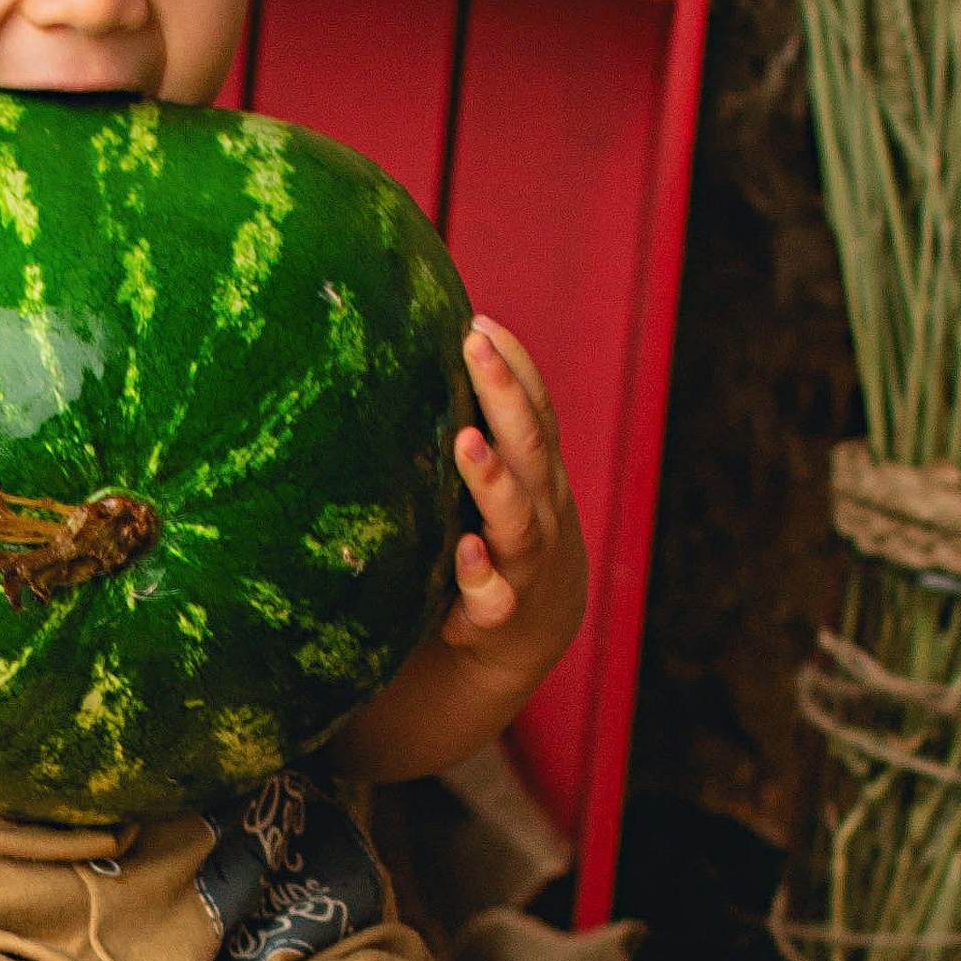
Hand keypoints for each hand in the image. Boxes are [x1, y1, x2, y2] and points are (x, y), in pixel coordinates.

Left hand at [438, 316, 585, 695]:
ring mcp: (525, 562)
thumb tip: (420, 349)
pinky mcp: (500, 614)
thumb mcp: (502, 482)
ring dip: (493, 479)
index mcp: (538, 473)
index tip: (478, 322)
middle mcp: (540, 509)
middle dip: (504, 394)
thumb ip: (480, 429)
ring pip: (517, 517)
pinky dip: (481, 575)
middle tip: (474, 346)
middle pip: (530, 446)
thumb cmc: (500, 539)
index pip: (534, 410)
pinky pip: (494, 597)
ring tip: (466, 442)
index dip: (514, 366)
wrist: (528, 638)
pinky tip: (464, 551)